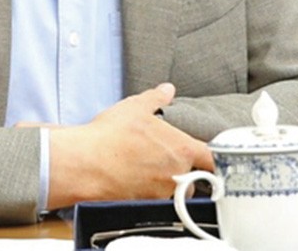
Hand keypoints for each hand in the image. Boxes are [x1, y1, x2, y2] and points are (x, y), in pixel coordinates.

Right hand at [45, 83, 213, 207]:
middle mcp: (177, 175)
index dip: (212, 158)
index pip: (212, 158)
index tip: (209, 158)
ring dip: (166, 186)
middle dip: (183, 174)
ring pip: (173, 194)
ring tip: (144, 173)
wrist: (85, 165)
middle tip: (163, 162)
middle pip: (193, 180)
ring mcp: (161, 194)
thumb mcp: (135, 108)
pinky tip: (132, 184)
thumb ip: (156, 98)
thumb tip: (167, 89)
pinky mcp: (145, 208)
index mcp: (181, 149)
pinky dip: (147, 196)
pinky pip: (153, 204)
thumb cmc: (111, 136)